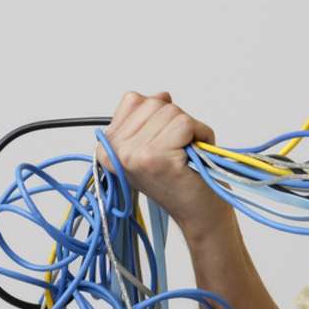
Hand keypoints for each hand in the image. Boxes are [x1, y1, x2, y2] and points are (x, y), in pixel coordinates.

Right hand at [95, 91, 232, 236]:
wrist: (198, 213)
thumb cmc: (180, 179)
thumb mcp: (154, 144)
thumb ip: (149, 117)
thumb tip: (161, 95)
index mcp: (107, 146)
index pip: (134, 100)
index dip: (159, 117)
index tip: (164, 144)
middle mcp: (113, 151)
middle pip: (154, 102)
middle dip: (176, 122)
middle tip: (179, 151)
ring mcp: (132, 155)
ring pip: (171, 111)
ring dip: (190, 130)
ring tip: (186, 155)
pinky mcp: (155, 158)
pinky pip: (185, 123)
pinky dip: (201, 134)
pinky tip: (194, 156)